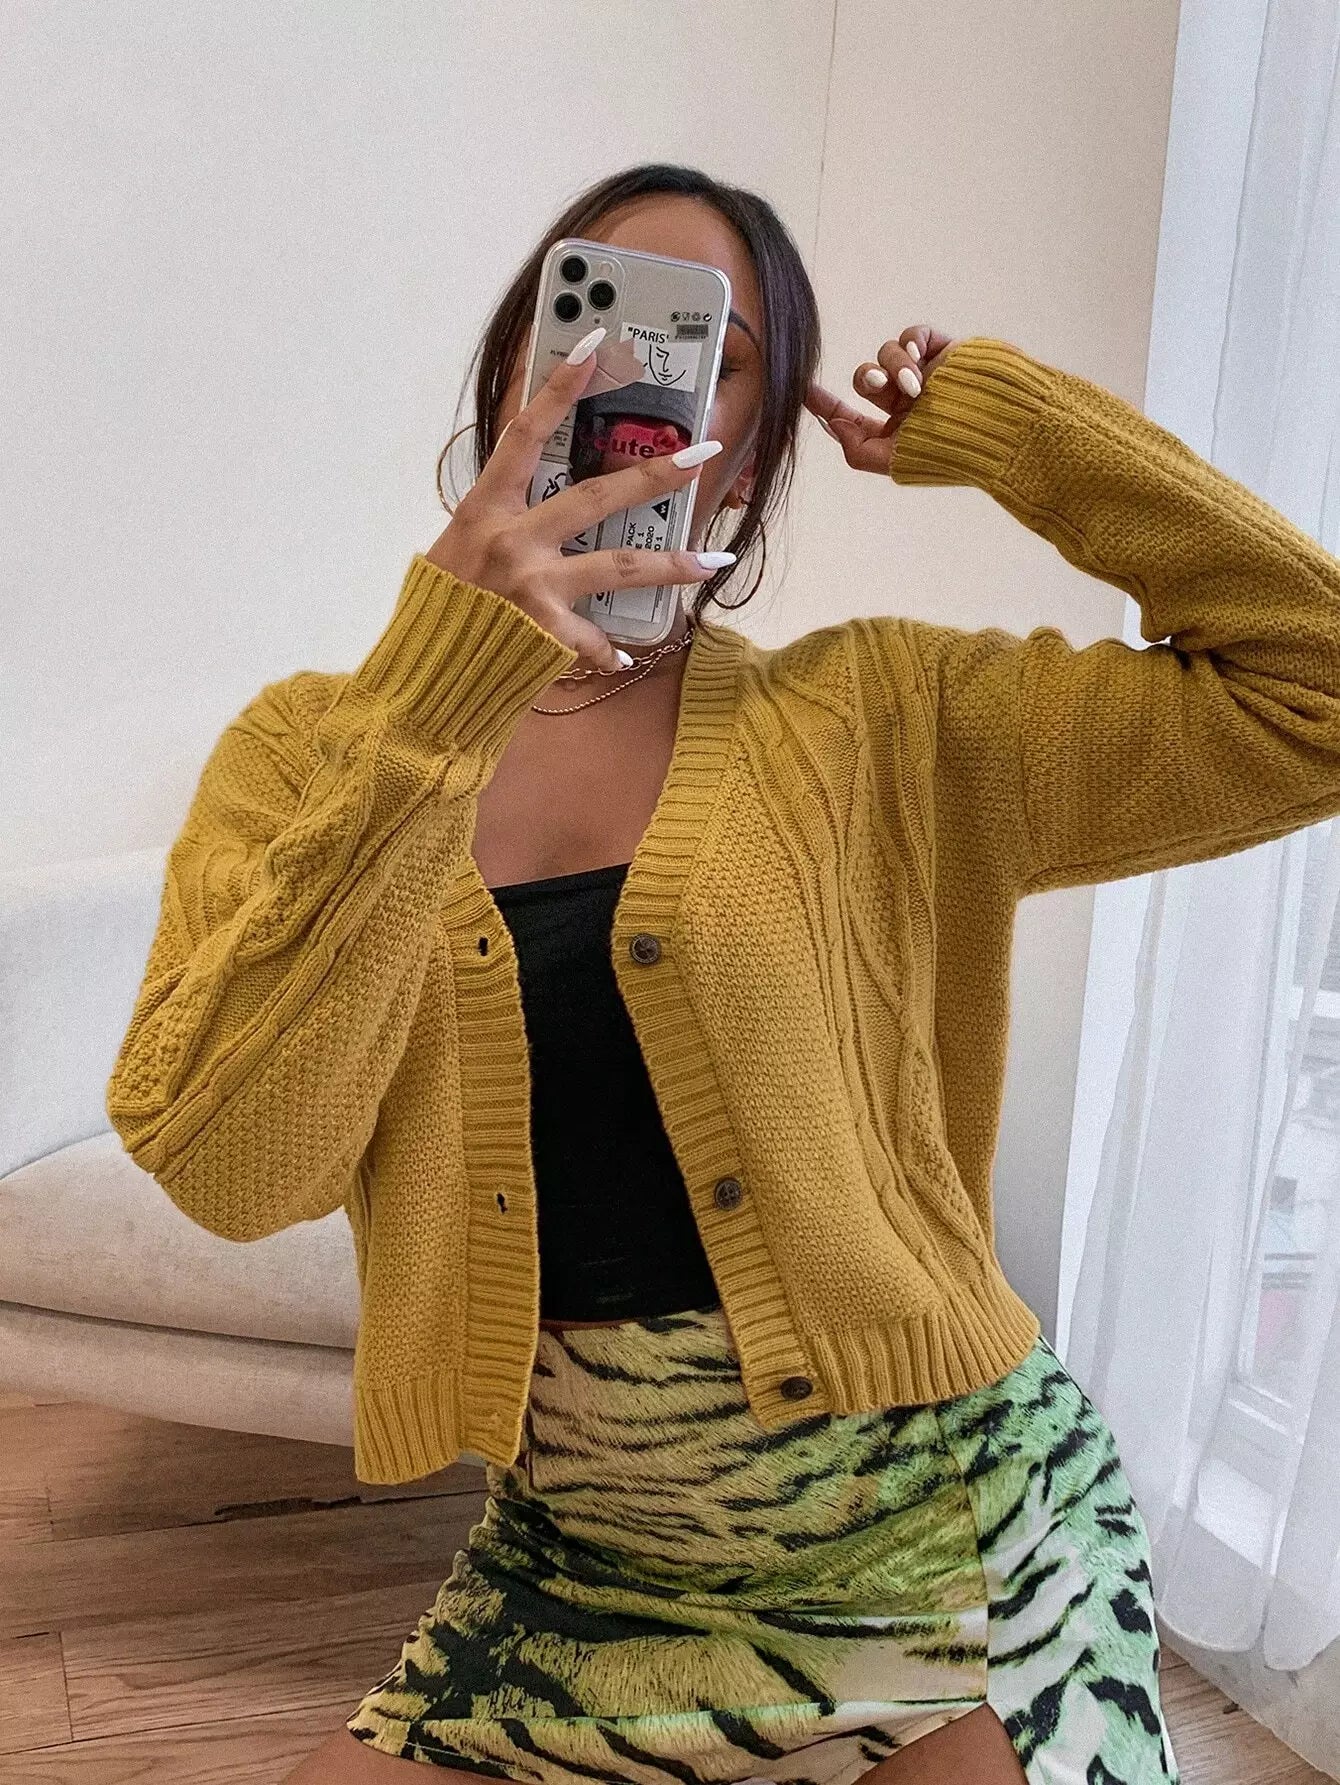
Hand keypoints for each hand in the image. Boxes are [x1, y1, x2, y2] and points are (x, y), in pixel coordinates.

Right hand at [424, 336, 728, 672]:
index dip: (559, 389)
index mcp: (485, 509)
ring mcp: (533, 585)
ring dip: (672, 563)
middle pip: (598, 495)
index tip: (595, 349)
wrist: (417, 672)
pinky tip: (624, 659)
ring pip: (620, 564)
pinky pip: (591, 640)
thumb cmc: (434, 611)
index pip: (526, 435)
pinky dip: (606, 652)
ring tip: (714, 560)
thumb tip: (533, 509)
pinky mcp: (544, 632)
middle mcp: (512, 539)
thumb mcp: (455, 551)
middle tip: (703, 453)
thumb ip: (496, 526)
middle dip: (656, 473)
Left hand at [804, 324, 961, 474]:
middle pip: (866, 379)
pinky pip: (914, 335)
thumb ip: (858, 450)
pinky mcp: (945, 351)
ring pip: (887, 354)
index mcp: (896, 431)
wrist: (1004, 425)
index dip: (825, 404)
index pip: (851, 415)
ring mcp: (926, 374)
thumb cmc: (955, 451)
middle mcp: (908, 402)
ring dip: (894, 364)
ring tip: (916, 383)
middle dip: (866, 379)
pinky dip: (910, 342)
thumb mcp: (898, 462)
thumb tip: (833, 424)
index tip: (802, 391)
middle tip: (876, 381)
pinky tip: (920, 356)